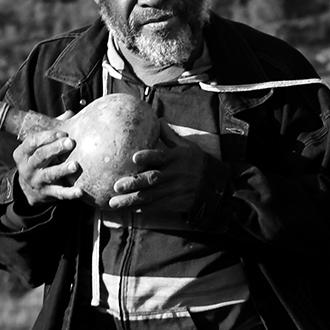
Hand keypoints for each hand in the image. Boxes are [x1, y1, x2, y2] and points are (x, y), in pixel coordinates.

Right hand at [13, 115, 81, 206]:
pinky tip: (80, 191)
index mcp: (23, 152)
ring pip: (49, 174)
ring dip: (62, 170)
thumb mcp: (39, 147)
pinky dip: (69, 193)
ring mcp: (36, 181)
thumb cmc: (39, 161)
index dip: (47, 136)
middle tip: (70, 142)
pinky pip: (58, 193)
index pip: (32, 141)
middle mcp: (27, 166)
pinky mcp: (46, 193)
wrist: (29, 190)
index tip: (62, 132)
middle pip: (40, 156)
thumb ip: (52, 132)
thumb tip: (70, 113)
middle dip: (55, 148)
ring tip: (75, 165)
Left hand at [109, 132, 224, 219]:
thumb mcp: (187, 147)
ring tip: (114, 203)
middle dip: (134, 184)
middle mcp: (173, 175)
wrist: (215, 186)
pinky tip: (129, 209)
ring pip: (149, 197)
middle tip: (117, 186)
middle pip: (151, 180)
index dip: (148, 157)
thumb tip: (158, 119)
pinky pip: (155, 206)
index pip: (161, 156)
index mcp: (175, 159)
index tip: (134, 158)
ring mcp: (172, 190)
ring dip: (131, 200)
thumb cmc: (197, 163)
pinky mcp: (173, 202)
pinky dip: (142, 209)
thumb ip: (170, 136)